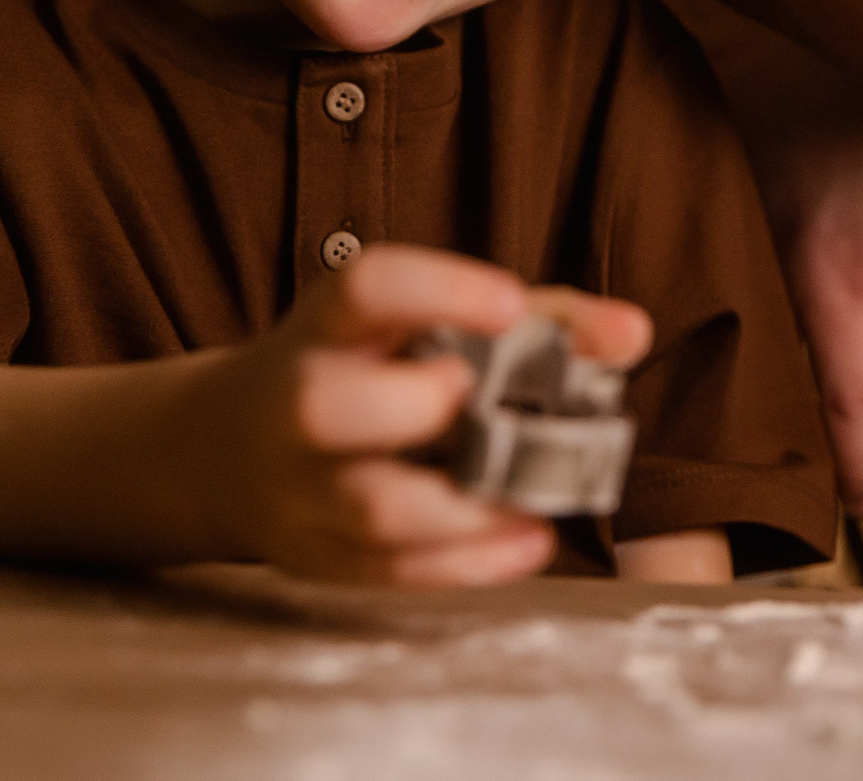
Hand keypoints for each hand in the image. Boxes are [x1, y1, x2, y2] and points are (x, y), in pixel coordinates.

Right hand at [199, 243, 652, 585]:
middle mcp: (296, 402)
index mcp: (330, 324)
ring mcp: (301, 489)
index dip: (438, 290)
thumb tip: (632, 334)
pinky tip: (527, 541)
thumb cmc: (370, 365)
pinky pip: (389, 573)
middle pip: (327, 405)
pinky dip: (468, 565)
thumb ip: (544, 320)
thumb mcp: (434, 322)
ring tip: (532, 496)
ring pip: (368, 508)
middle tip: (475, 401)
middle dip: (415, 406)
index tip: (511, 304)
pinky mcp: (317, 557)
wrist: (229, 446)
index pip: (366, 289)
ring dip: (464, 508)